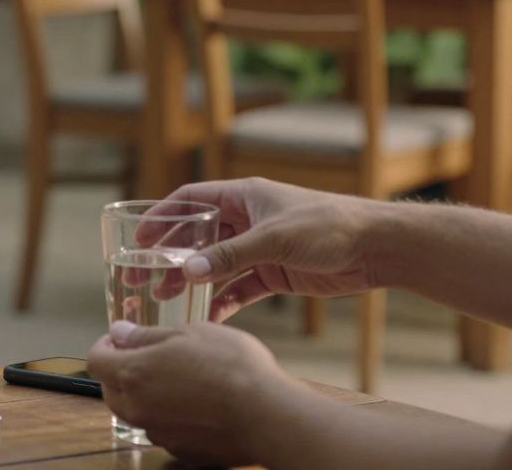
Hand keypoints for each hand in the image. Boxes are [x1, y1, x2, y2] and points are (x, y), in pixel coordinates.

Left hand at [87, 321, 290, 466]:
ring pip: (136, 411)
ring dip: (146, 394)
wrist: (266, 414)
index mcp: (133, 374)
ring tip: (180, 377)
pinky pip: (162, 429)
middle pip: (111, 390)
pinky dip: (169, 416)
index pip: (95, 360)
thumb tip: (119, 333)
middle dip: (122, 371)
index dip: (105, 345)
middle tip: (150, 355)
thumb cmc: (231, 366)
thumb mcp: (189, 332)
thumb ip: (146, 335)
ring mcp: (158, 433)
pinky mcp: (180, 451)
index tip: (121, 338)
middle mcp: (138, 408)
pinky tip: (196, 403)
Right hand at [144, 178, 386, 320]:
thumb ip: (230, 255)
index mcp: (244, 196)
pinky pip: (238, 287)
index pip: (191, 200)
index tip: (137, 239)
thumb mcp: (274, 238)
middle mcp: (247, 219)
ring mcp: (259, 247)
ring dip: (190, 280)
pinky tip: (206, 315)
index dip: (162, 217)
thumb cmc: (328, 226)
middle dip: (168, 255)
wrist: (374, 247)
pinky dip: (221, 300)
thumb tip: (188, 271)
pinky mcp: (274, 273)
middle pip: (197, 235)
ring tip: (164, 298)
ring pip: (214, 264)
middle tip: (140, 276)